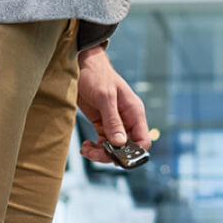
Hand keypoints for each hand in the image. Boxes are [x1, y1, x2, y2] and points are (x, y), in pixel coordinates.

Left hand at [76, 47, 151, 165]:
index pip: (143, 140)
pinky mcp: (102, 123)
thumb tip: (120, 143)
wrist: (80, 65)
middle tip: (96, 154)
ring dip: (100, 153)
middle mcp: (127, 119)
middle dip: (112, 154)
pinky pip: (103, 142)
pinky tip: (85, 145)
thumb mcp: (105, 97)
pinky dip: (94, 148)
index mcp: (134, 112)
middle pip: (127, 147)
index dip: (134, 152)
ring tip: (87, 149)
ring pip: (114, 147)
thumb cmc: (96, 75)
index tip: (118, 157)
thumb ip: (113, 120)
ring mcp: (114, 122)